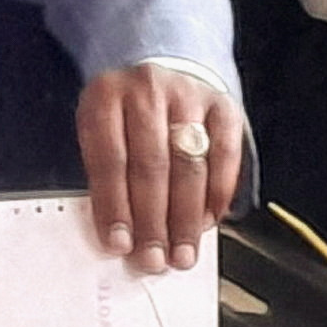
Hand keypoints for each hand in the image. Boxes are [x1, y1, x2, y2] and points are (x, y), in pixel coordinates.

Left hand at [76, 64, 244, 274]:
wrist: (165, 68)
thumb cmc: (127, 114)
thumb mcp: (101, 130)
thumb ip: (104, 174)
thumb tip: (119, 235)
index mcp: (106, 97)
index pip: (109, 159)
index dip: (114, 206)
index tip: (118, 244)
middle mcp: (148, 90)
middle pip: (152, 165)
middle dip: (153, 221)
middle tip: (153, 258)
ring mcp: (189, 95)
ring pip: (189, 165)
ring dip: (186, 218)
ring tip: (182, 252)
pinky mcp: (223, 106)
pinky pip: (225, 156)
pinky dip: (218, 195)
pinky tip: (208, 222)